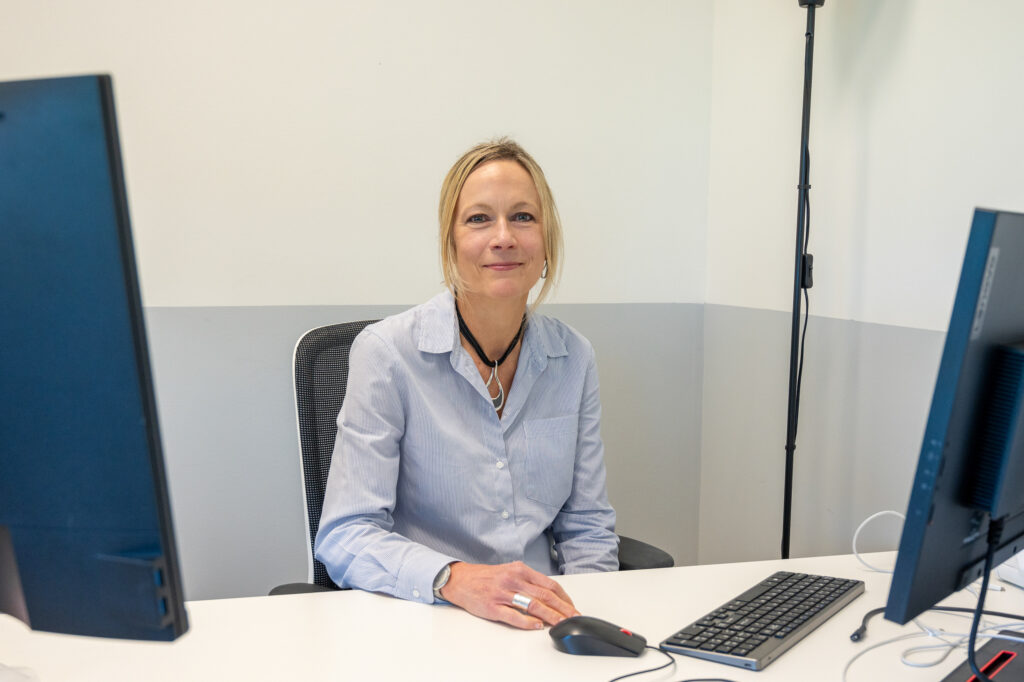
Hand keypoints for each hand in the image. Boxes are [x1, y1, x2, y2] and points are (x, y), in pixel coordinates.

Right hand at [440, 561, 579, 629]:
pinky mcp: (493, 607)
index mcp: (520, 570)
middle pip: (545, 595)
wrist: (460, 579)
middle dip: (563, 608)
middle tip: (574, 618)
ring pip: (533, 605)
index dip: (564, 597)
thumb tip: (550, 596)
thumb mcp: (510, 571)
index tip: (572, 607)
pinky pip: (514, 616)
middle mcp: (513, 580)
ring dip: (550, 616)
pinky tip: (537, 626)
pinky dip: (527, 622)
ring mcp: (503, 593)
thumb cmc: (487, 577)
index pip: (549, 584)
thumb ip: (528, 581)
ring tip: (561, 624)